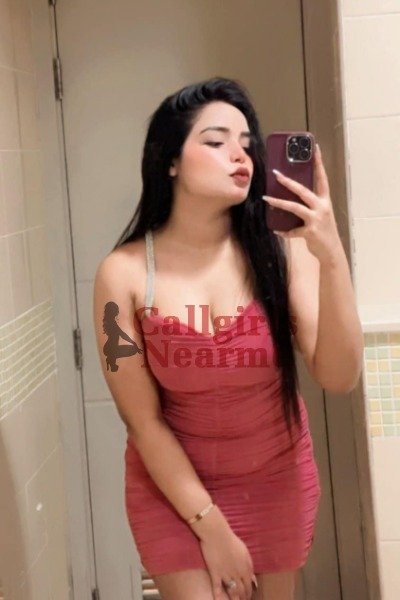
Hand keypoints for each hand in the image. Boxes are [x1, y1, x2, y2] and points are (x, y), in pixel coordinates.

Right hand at [199, 527, 256, 599]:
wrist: (217, 533)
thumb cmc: (231, 539)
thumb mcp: (244, 551)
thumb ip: (249, 564)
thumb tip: (253, 577)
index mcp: (245, 567)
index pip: (249, 585)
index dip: (249, 592)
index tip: (247, 596)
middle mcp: (237, 573)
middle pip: (242, 590)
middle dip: (243, 598)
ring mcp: (226, 574)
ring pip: (232, 592)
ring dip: (234, 599)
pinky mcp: (215, 573)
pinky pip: (217, 587)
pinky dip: (218, 596)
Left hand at [262, 142, 342, 265]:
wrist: (331, 251)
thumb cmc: (324, 231)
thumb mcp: (321, 215)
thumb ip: (310, 205)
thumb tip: (291, 196)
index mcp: (325, 201)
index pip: (322, 178)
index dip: (319, 163)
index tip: (315, 148)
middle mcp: (322, 208)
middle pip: (304, 191)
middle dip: (288, 182)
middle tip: (276, 174)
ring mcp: (316, 220)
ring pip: (295, 207)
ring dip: (279, 202)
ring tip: (267, 198)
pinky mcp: (310, 232)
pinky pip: (292, 231)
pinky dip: (284, 231)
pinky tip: (277, 230)